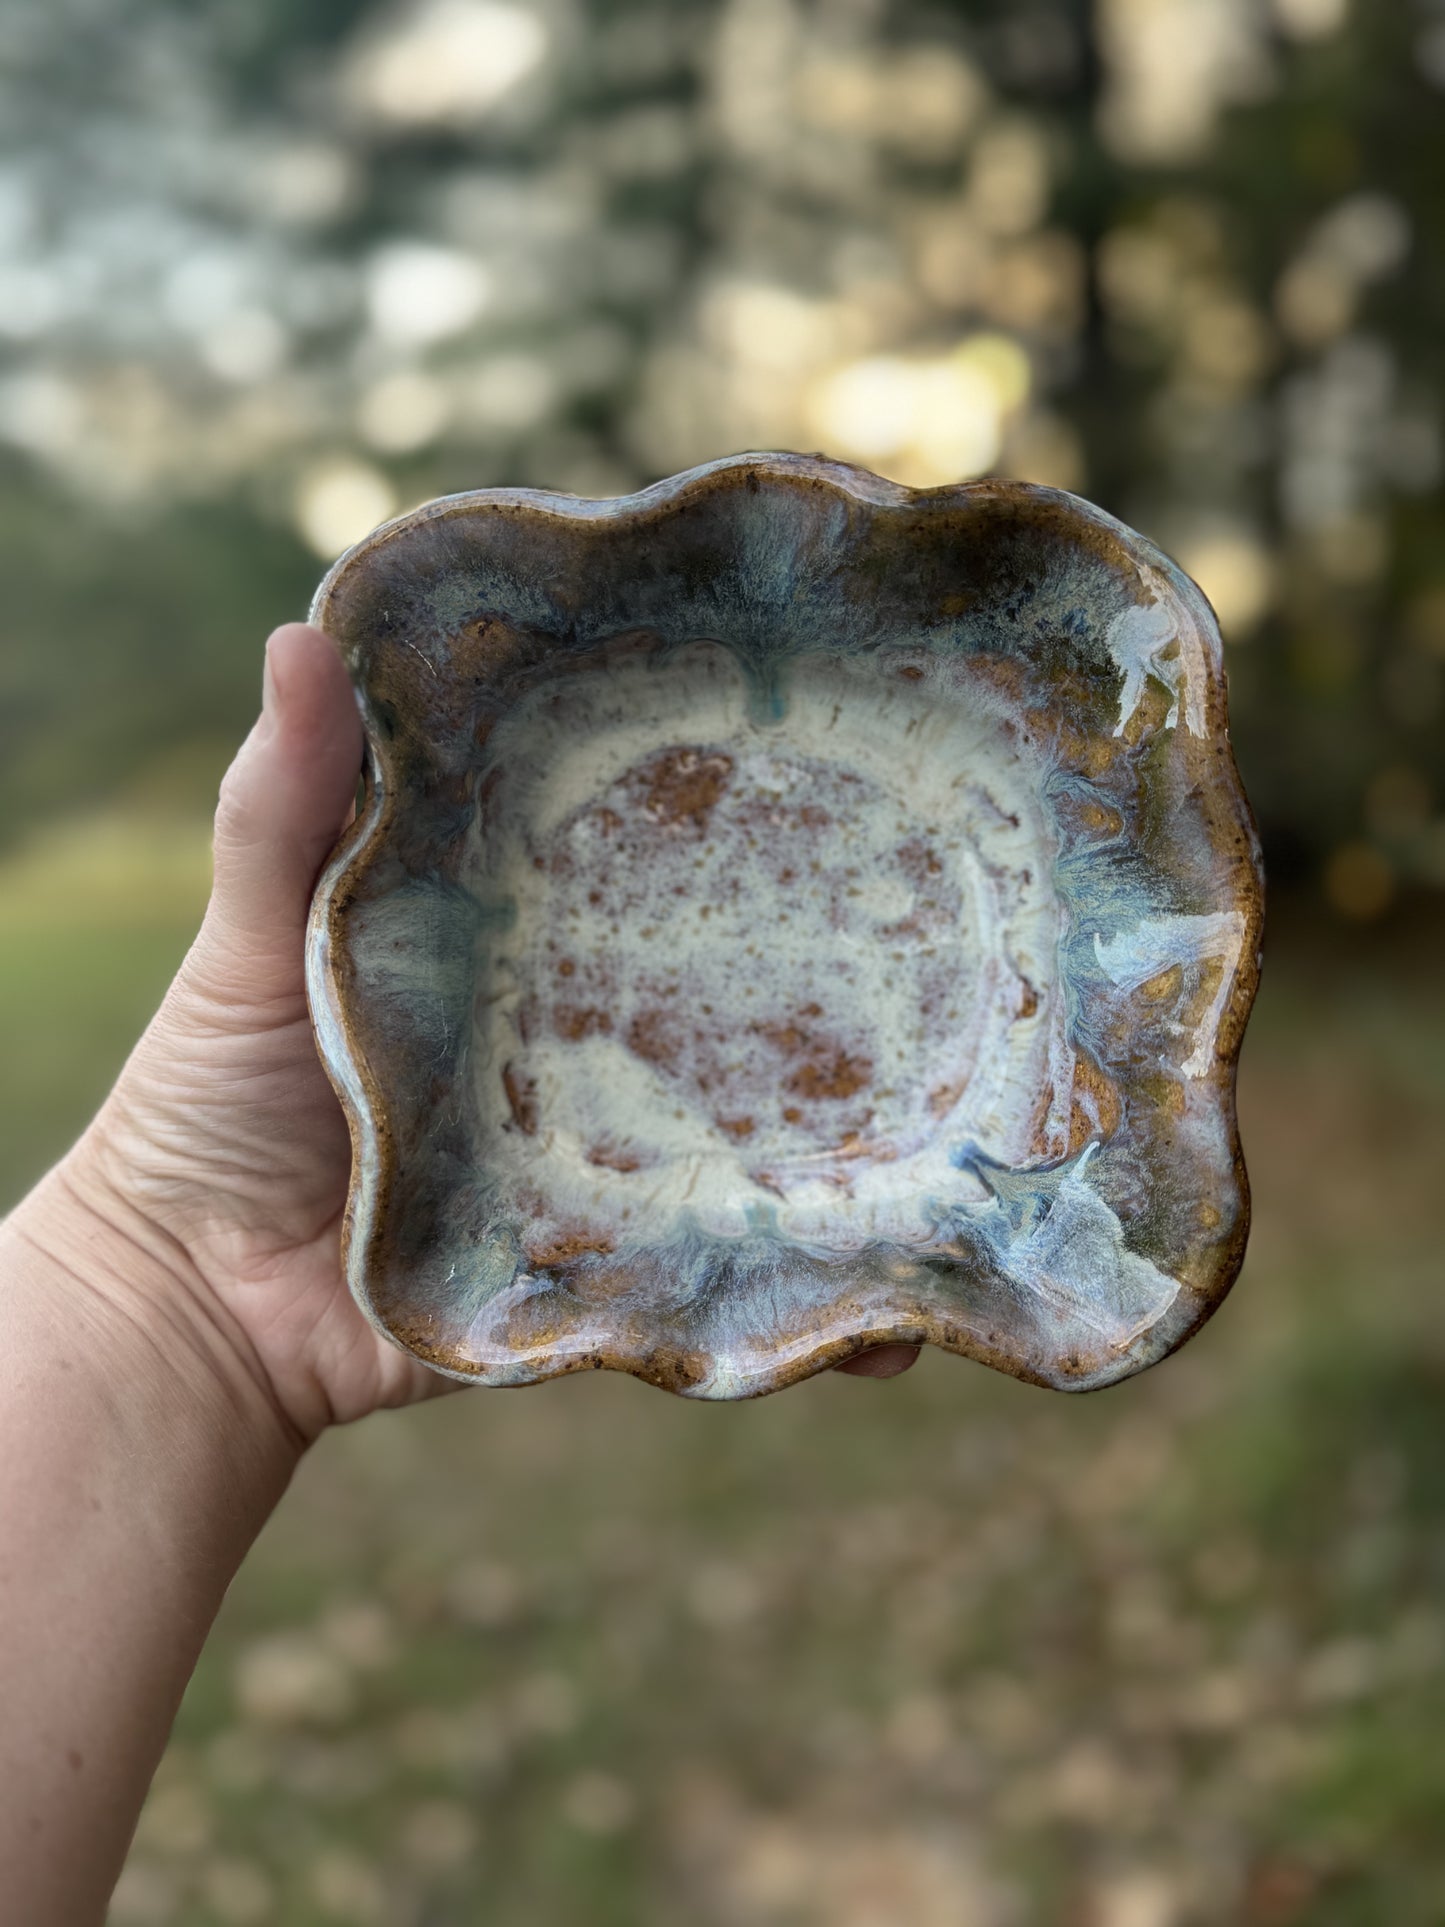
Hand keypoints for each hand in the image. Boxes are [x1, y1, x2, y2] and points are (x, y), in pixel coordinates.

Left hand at [51, 625, 912, 1449]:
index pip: (642, 859)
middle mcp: (583, 1041)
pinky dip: (811, 1303)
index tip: (820, 723)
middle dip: (836, 968)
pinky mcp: (606, 1269)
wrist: (190, 1311)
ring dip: (857, 1136)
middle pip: (726, 994)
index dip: (722, 800)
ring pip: (754, 1135)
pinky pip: (721, 1275)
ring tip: (982, 1106)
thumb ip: (283, 807)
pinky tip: (901, 1313)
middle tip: (957, 910)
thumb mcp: (252, 935)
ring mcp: (606, 1158)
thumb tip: (302, 629)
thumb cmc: (207, 1100)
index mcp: (519, 945)